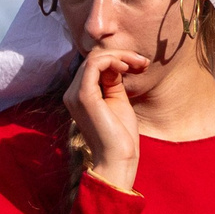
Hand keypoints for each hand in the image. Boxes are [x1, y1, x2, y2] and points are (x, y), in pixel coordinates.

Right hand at [62, 46, 145, 192]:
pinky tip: (127, 68)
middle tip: (142, 62)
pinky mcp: (83, 96)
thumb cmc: (121, 135)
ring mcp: (75, 94)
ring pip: (94, 58)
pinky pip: (95, 64)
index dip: (118, 59)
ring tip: (138, 64)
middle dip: (121, 55)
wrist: (117, 158)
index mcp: (79, 95)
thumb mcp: (118, 100)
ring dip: (120, 56)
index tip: (140, 65)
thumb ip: (113, 81)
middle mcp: (72, 93)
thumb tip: (115, 62)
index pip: (93, 65)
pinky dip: (113, 60)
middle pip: (93, 59)